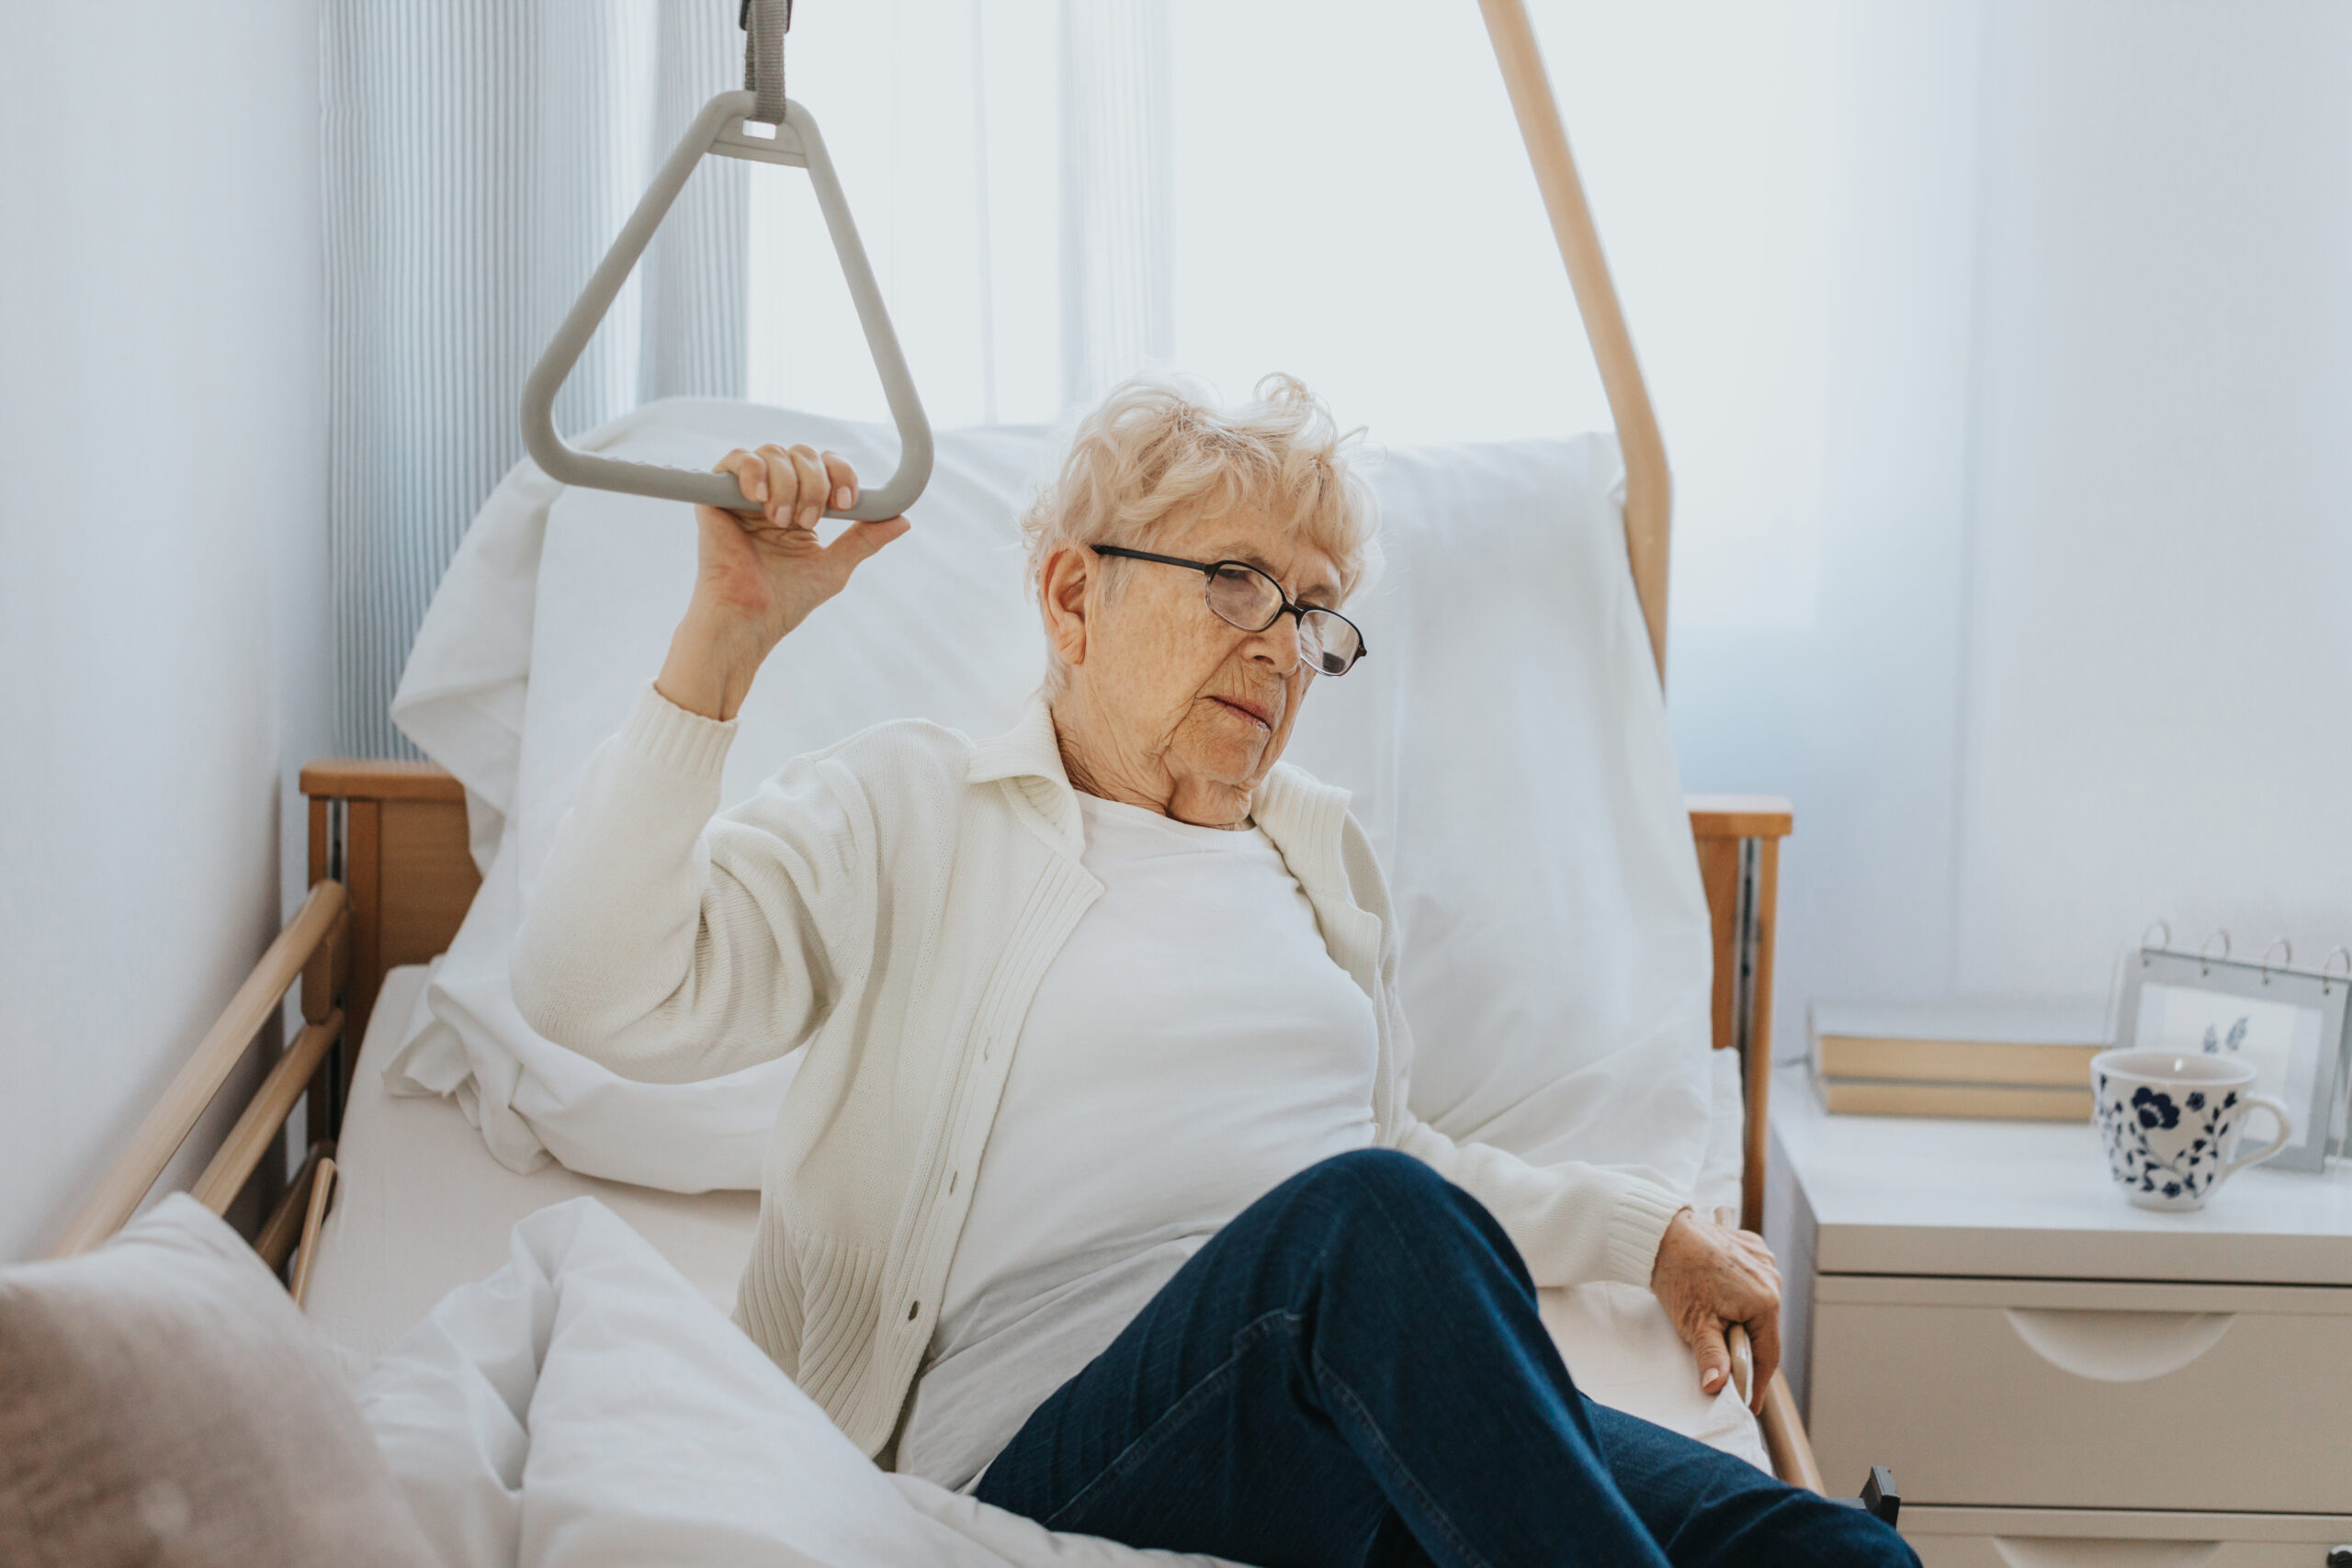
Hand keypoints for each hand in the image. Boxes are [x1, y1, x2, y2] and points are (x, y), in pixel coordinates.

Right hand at [656, 444, 909, 720]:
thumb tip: (903, 519)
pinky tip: (759, 499)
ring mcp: (744, 493)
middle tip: (810, 521)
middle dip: (815, 483)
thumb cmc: (785, 601)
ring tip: (781, 522)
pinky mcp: (715, 495)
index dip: (841, 474)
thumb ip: (864, 540)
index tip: (847, 503)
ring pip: (774, 452)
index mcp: (800, 505)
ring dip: (787, 484)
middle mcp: (773, 494)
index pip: (825, 466)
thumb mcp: (834, 566)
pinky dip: (753, 471)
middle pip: (803, 453)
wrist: (749, 619)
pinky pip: (736, 458)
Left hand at [1648, 1208, 1780, 1413]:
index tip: (1749, 1403)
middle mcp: (1772, 1278)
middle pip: (1764, 1330)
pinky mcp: (1753, 1249)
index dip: (1757, 1383)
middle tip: (1727, 1367)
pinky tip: (1718, 1296)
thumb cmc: (1677, 1275)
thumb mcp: (1694, 1324)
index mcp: (1766, 1301)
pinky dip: (1739, 1295)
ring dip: (1742, 1321)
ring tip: (1717, 1326)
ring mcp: (1764, 1261)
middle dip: (1745, 1349)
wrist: (1660, 1232)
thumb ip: (1712, 1358)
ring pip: (1758, 1306)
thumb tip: (1718, 1387)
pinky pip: (1753, 1282)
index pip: (1768, 1355)